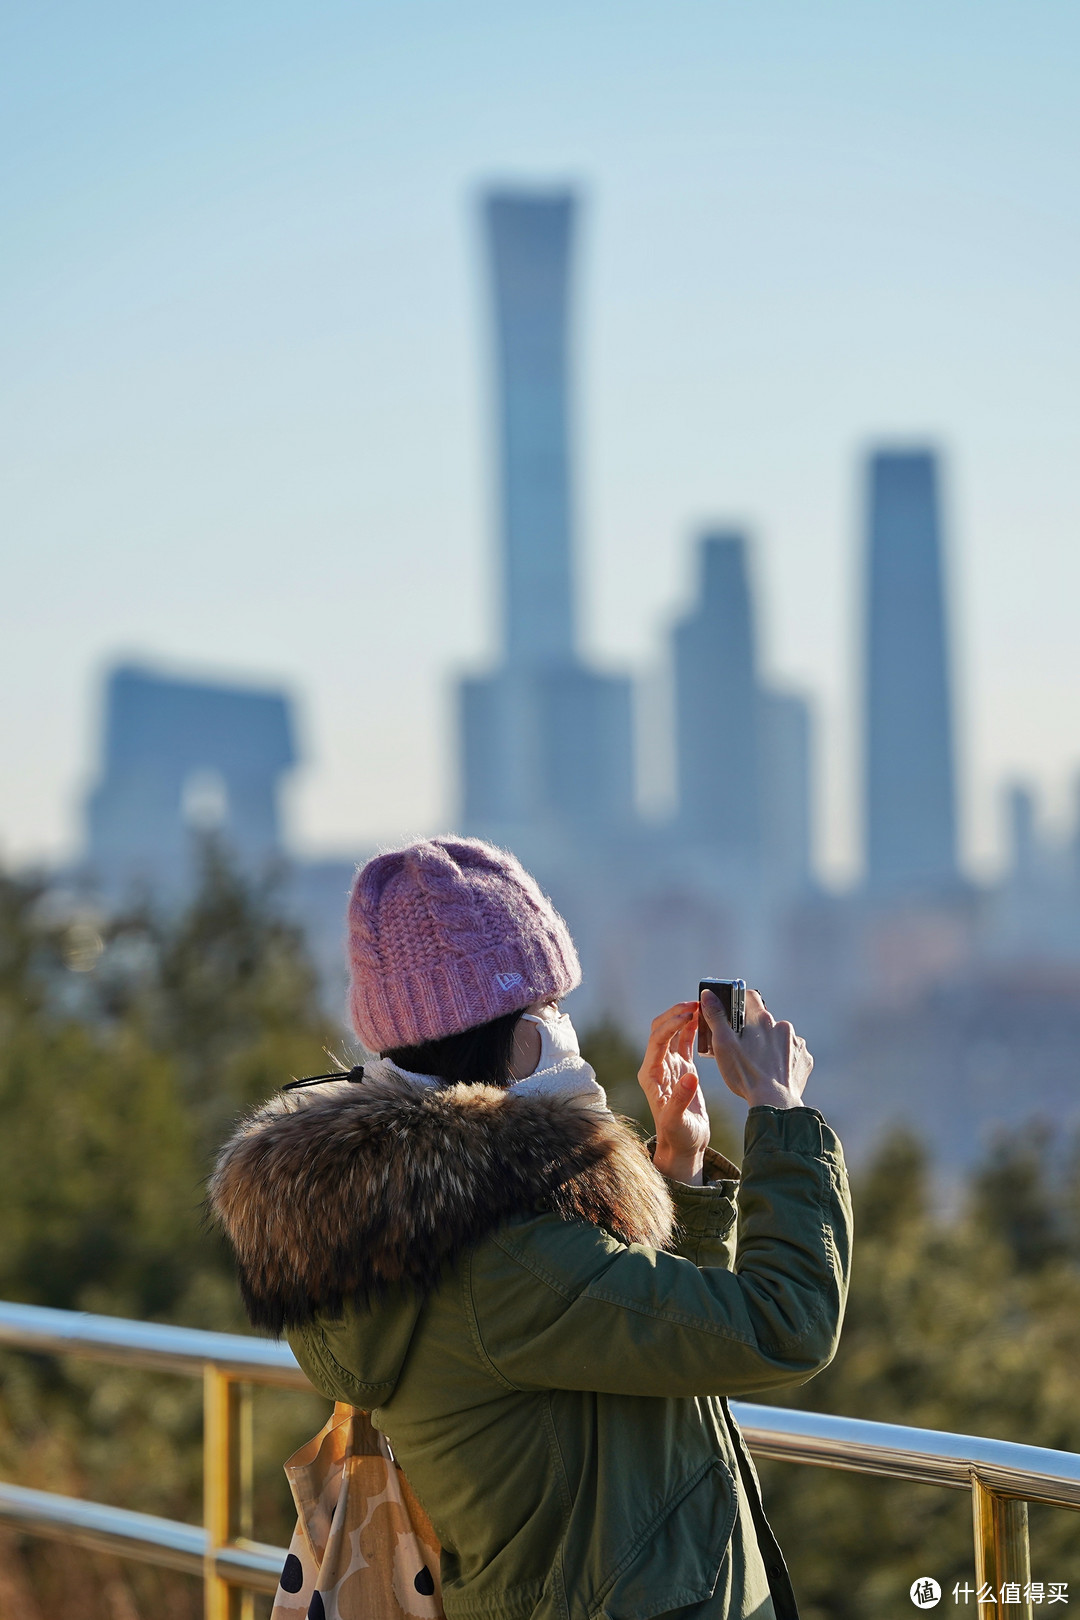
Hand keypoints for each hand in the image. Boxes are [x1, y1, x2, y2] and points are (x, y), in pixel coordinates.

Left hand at [637, 1002, 710, 1183]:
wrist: (683, 1147)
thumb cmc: (678, 1137)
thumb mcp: (677, 1121)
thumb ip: (681, 1098)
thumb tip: (691, 1076)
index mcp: (651, 1074)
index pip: (658, 1040)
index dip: (672, 1024)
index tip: (689, 1014)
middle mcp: (657, 1066)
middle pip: (661, 1030)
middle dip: (676, 1013)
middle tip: (697, 1003)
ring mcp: (670, 1067)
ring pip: (673, 1033)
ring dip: (684, 1017)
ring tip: (701, 1005)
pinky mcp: (683, 1070)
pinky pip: (685, 1043)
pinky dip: (692, 1029)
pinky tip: (703, 1019)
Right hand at [700, 988, 811, 1110]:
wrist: (775, 1102)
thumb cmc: (745, 1074)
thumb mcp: (723, 1044)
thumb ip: (715, 1016)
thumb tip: (708, 994)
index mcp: (761, 1019)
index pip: (749, 996)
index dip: (739, 1002)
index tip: (732, 1014)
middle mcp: (782, 1026)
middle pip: (764, 1020)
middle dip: (754, 1031)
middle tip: (744, 1050)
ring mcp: (796, 1043)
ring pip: (779, 1038)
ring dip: (770, 1045)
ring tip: (760, 1065)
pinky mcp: (804, 1058)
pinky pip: (792, 1053)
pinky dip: (783, 1059)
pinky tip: (774, 1072)